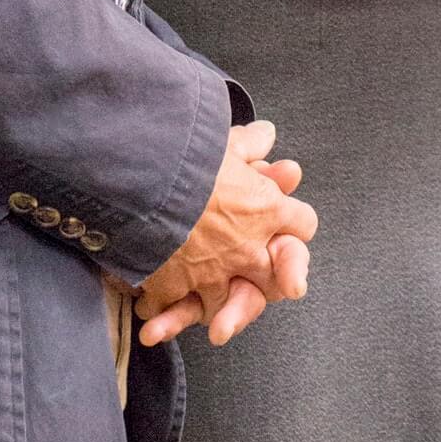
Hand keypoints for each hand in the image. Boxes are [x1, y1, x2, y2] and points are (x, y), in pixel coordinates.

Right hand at [136, 122, 315, 347]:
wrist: (138, 178)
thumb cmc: (183, 156)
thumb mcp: (223, 142)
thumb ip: (248, 143)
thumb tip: (266, 133)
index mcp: (265, 210)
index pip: (303, 224)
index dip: (292, 221)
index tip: (281, 220)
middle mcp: (246, 248)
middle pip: (273, 277)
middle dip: (260, 275)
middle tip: (245, 270)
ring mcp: (212, 273)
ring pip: (225, 303)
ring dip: (212, 298)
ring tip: (196, 290)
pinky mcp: (174, 287)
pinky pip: (172, 308)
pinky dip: (162, 307)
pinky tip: (154, 301)